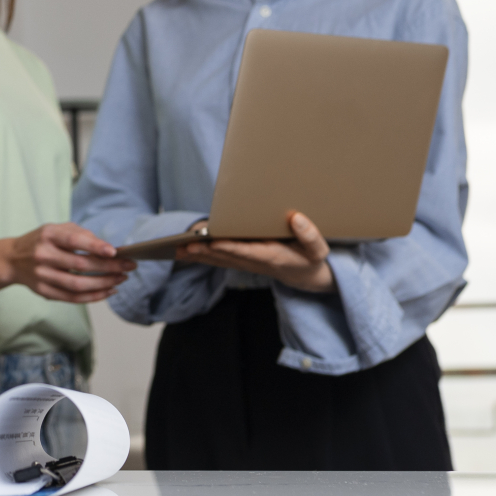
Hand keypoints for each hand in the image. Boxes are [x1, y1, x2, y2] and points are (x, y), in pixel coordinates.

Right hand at [0, 222, 134, 301]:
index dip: (94, 246)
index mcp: (48, 235)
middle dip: (109, 267)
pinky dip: (93, 296)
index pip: (73, 241)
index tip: (114, 251)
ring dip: (104, 283)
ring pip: (78, 285)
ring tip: (121, 279)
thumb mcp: (56, 229)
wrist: (12, 259)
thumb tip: (107, 248)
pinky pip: (72, 298)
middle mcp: (43, 255)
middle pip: (80, 265)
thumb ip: (80, 234)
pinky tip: (108, 291)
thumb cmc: (41, 241)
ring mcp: (42, 275)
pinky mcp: (44, 291)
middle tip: (128, 266)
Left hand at [177, 211, 335, 292]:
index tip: (213, 242)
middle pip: (227, 256)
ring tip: (176, 249)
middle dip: (205, 251)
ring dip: (198, 255)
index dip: (229, 247)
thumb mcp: (318, 250)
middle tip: (184, 245)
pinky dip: (202, 256)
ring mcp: (248, 263)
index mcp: (274, 257)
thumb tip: (297, 218)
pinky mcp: (243, 261)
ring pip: (219, 260)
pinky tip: (185, 252)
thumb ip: (310, 235)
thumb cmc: (312, 259)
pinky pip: (219, 260)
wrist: (307, 277)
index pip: (247, 251)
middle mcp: (256, 261)